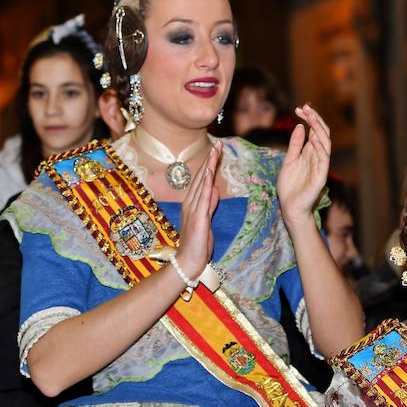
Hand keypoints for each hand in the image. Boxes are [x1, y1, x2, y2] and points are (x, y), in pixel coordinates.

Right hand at [177, 142, 220, 278]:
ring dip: (209, 167)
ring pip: (201, 183)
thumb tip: (215, 189)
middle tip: (217, 144)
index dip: (209, 165)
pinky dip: (206, 184)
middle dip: (210, 160)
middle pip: (201, 177)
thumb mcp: (207, 220)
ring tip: (215, 152)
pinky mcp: (198, 218)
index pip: (202, 181)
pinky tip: (209, 173)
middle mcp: (190, 203)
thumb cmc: (197, 244)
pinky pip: (203, 198)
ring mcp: (193, 209)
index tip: (216, 151)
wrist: (188, 261)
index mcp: (193, 204)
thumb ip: (210, 204)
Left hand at [277, 105, 330, 227]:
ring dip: (318, 129)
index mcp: (311, 153)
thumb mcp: (289, 161)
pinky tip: (312, 138)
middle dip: (315, 119)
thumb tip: (299, 126)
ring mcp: (321, 167)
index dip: (309, 118)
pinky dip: (320, 148)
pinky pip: (323, 160)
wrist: (290, 208)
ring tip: (310, 117)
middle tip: (305, 108)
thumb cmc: (290, 186)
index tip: (299, 108)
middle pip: (322, 134)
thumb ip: (295, 145)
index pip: (315, 131)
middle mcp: (318, 158)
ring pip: (325, 144)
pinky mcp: (320, 177)